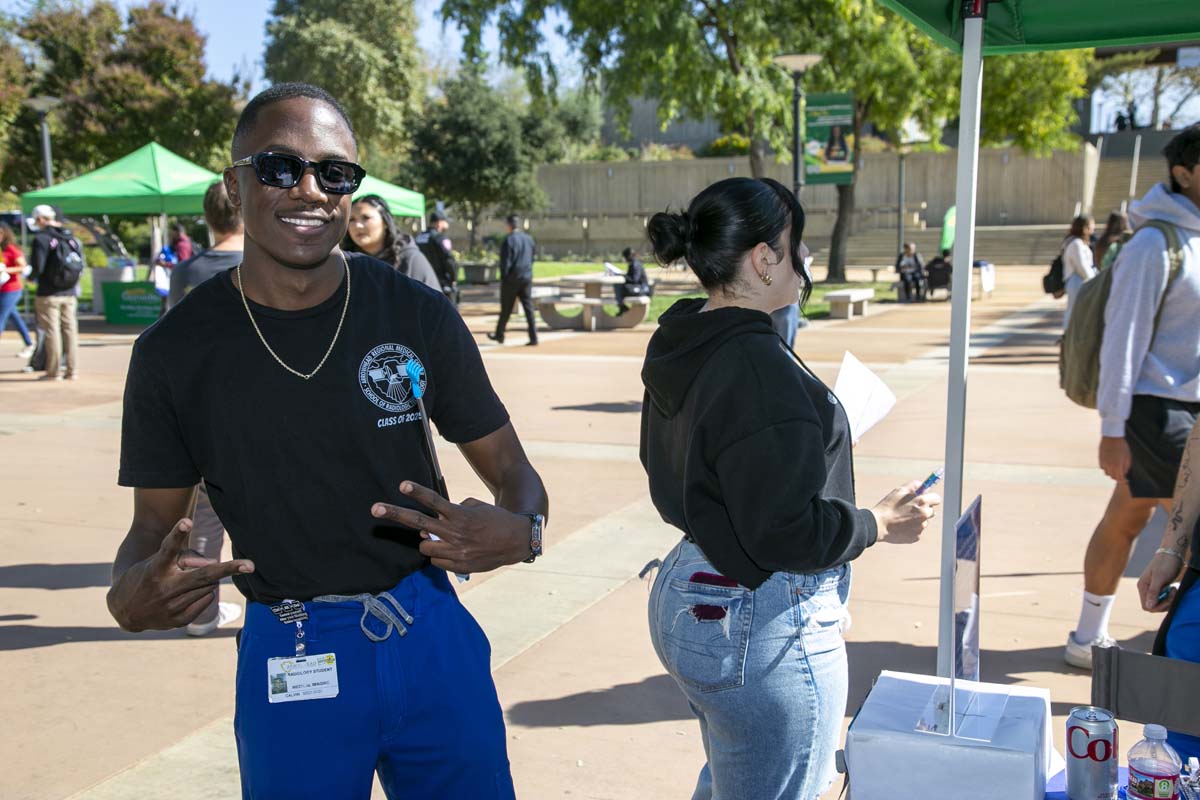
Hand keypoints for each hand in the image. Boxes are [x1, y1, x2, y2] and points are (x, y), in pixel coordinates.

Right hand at [108, 519, 253, 631]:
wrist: (124, 610)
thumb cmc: (148, 576)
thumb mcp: (159, 562)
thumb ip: (186, 558)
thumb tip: (213, 565)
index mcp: (156, 568)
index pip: (168, 549)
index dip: (178, 535)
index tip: (187, 521)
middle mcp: (164, 589)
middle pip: (203, 576)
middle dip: (228, 569)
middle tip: (251, 565)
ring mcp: (171, 607)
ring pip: (208, 587)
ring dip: (206, 581)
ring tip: (186, 582)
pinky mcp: (177, 621)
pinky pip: (205, 601)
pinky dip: (203, 594)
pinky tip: (186, 595)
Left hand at [371, 481, 533, 573]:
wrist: (516, 542)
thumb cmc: (494, 520)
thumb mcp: (475, 508)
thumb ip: (451, 513)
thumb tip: (427, 529)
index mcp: (460, 515)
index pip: (434, 502)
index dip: (417, 492)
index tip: (402, 485)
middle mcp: (455, 532)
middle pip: (419, 522)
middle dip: (394, 514)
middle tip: (374, 509)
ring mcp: (456, 551)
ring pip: (425, 546)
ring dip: (428, 541)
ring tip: (443, 538)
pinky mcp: (459, 565)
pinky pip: (436, 561)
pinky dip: (440, 555)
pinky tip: (454, 550)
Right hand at [872, 479, 940, 544]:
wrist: (878, 524)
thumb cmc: (888, 506)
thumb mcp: (899, 491)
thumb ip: (913, 485)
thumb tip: (922, 485)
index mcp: (922, 502)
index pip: (936, 499)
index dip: (930, 498)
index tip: (926, 499)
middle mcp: (925, 515)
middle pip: (931, 511)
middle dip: (923, 509)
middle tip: (910, 509)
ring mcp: (921, 527)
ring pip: (923, 521)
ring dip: (916, 519)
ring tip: (902, 518)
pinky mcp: (917, 536)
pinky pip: (917, 530)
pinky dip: (911, 528)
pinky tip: (901, 526)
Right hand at [1099, 436, 1130, 482]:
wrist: (1112, 438)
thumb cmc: (1122, 447)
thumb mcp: (1128, 457)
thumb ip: (1126, 467)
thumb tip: (1124, 473)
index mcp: (1117, 466)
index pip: (1119, 479)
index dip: (1123, 480)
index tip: (1126, 480)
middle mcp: (1109, 466)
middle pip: (1112, 477)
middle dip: (1117, 476)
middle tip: (1122, 473)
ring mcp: (1104, 463)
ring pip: (1106, 473)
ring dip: (1111, 472)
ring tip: (1115, 468)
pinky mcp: (1100, 459)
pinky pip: (1102, 467)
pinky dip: (1106, 468)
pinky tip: (1110, 463)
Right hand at [1137, 551, 1182, 611]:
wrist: (1172, 553)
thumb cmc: (1165, 563)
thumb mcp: (1160, 578)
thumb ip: (1153, 592)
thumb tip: (1148, 607)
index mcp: (1142, 586)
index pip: (1146, 606)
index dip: (1158, 607)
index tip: (1168, 599)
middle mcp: (1146, 589)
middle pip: (1153, 606)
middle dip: (1165, 603)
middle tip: (1173, 593)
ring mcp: (1153, 588)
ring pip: (1159, 603)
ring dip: (1168, 600)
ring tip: (1174, 590)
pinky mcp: (1160, 587)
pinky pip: (1163, 598)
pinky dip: (1170, 597)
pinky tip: (1173, 588)